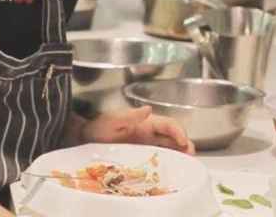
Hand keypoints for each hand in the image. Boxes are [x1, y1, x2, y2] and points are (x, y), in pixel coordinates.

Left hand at [80, 106, 195, 154]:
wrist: (84, 139)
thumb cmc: (97, 128)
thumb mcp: (112, 120)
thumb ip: (130, 116)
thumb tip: (147, 109)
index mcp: (145, 122)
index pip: (168, 124)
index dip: (179, 131)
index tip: (184, 142)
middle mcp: (149, 131)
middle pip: (173, 136)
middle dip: (185, 143)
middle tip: (191, 155)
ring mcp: (146, 143)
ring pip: (169, 146)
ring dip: (180, 153)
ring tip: (187, 162)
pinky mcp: (142, 154)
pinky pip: (159, 156)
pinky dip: (170, 160)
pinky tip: (173, 167)